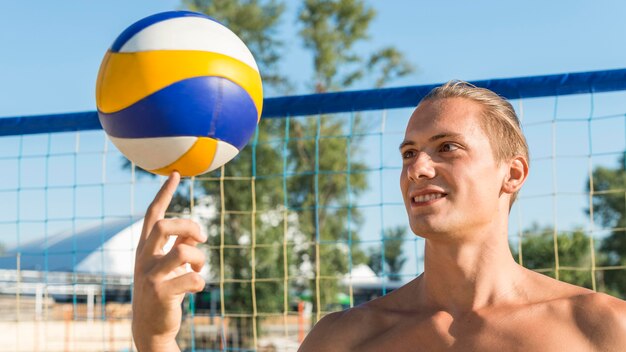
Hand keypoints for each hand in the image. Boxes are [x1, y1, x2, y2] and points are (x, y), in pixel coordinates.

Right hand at [132, 171, 206, 351]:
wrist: (150, 327)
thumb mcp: (171, 266)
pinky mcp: (161, 293)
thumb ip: (181, 245)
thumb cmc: (165, 290)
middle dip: (189, 227)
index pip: (153, 214)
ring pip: (183, 251)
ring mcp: (150, 276)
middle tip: (201, 239)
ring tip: (198, 268)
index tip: (175, 174)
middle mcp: (144, 259)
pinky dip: (200, 280)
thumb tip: (196, 234)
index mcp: (145, 248)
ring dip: (199, 258)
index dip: (165, 193)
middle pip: (165, 226)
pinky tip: (195, 286)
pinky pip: (192, 279)